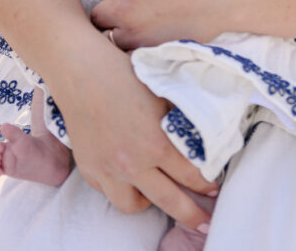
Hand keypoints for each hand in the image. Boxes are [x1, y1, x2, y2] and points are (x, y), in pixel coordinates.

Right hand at [51, 33, 216, 227]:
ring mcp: (108, 170)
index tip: (213, 189)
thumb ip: (177, 122)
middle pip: (169, 201)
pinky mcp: (89, 169)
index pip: (190, 175)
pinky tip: (128, 178)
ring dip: (149, 203)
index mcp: (155, 144)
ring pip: (133, 206)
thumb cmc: (124, 75)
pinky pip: (108, 191)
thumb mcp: (161, 95)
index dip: (206, 184)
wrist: (81, 71)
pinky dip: (120, 188)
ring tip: (158, 195)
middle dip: (191, 215)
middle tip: (205, 224)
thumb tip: (199, 137)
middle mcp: (132, 164)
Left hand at [92, 0, 231, 48]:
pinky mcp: (148, 50)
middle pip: (99, 15)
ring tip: (141, 27)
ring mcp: (134, 31)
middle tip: (130, 11)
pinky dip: (136, 47)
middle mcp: (122, 6)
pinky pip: (129, 52)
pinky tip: (151, 38)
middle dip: (111, 12)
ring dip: (122, 32)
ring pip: (111, 37)